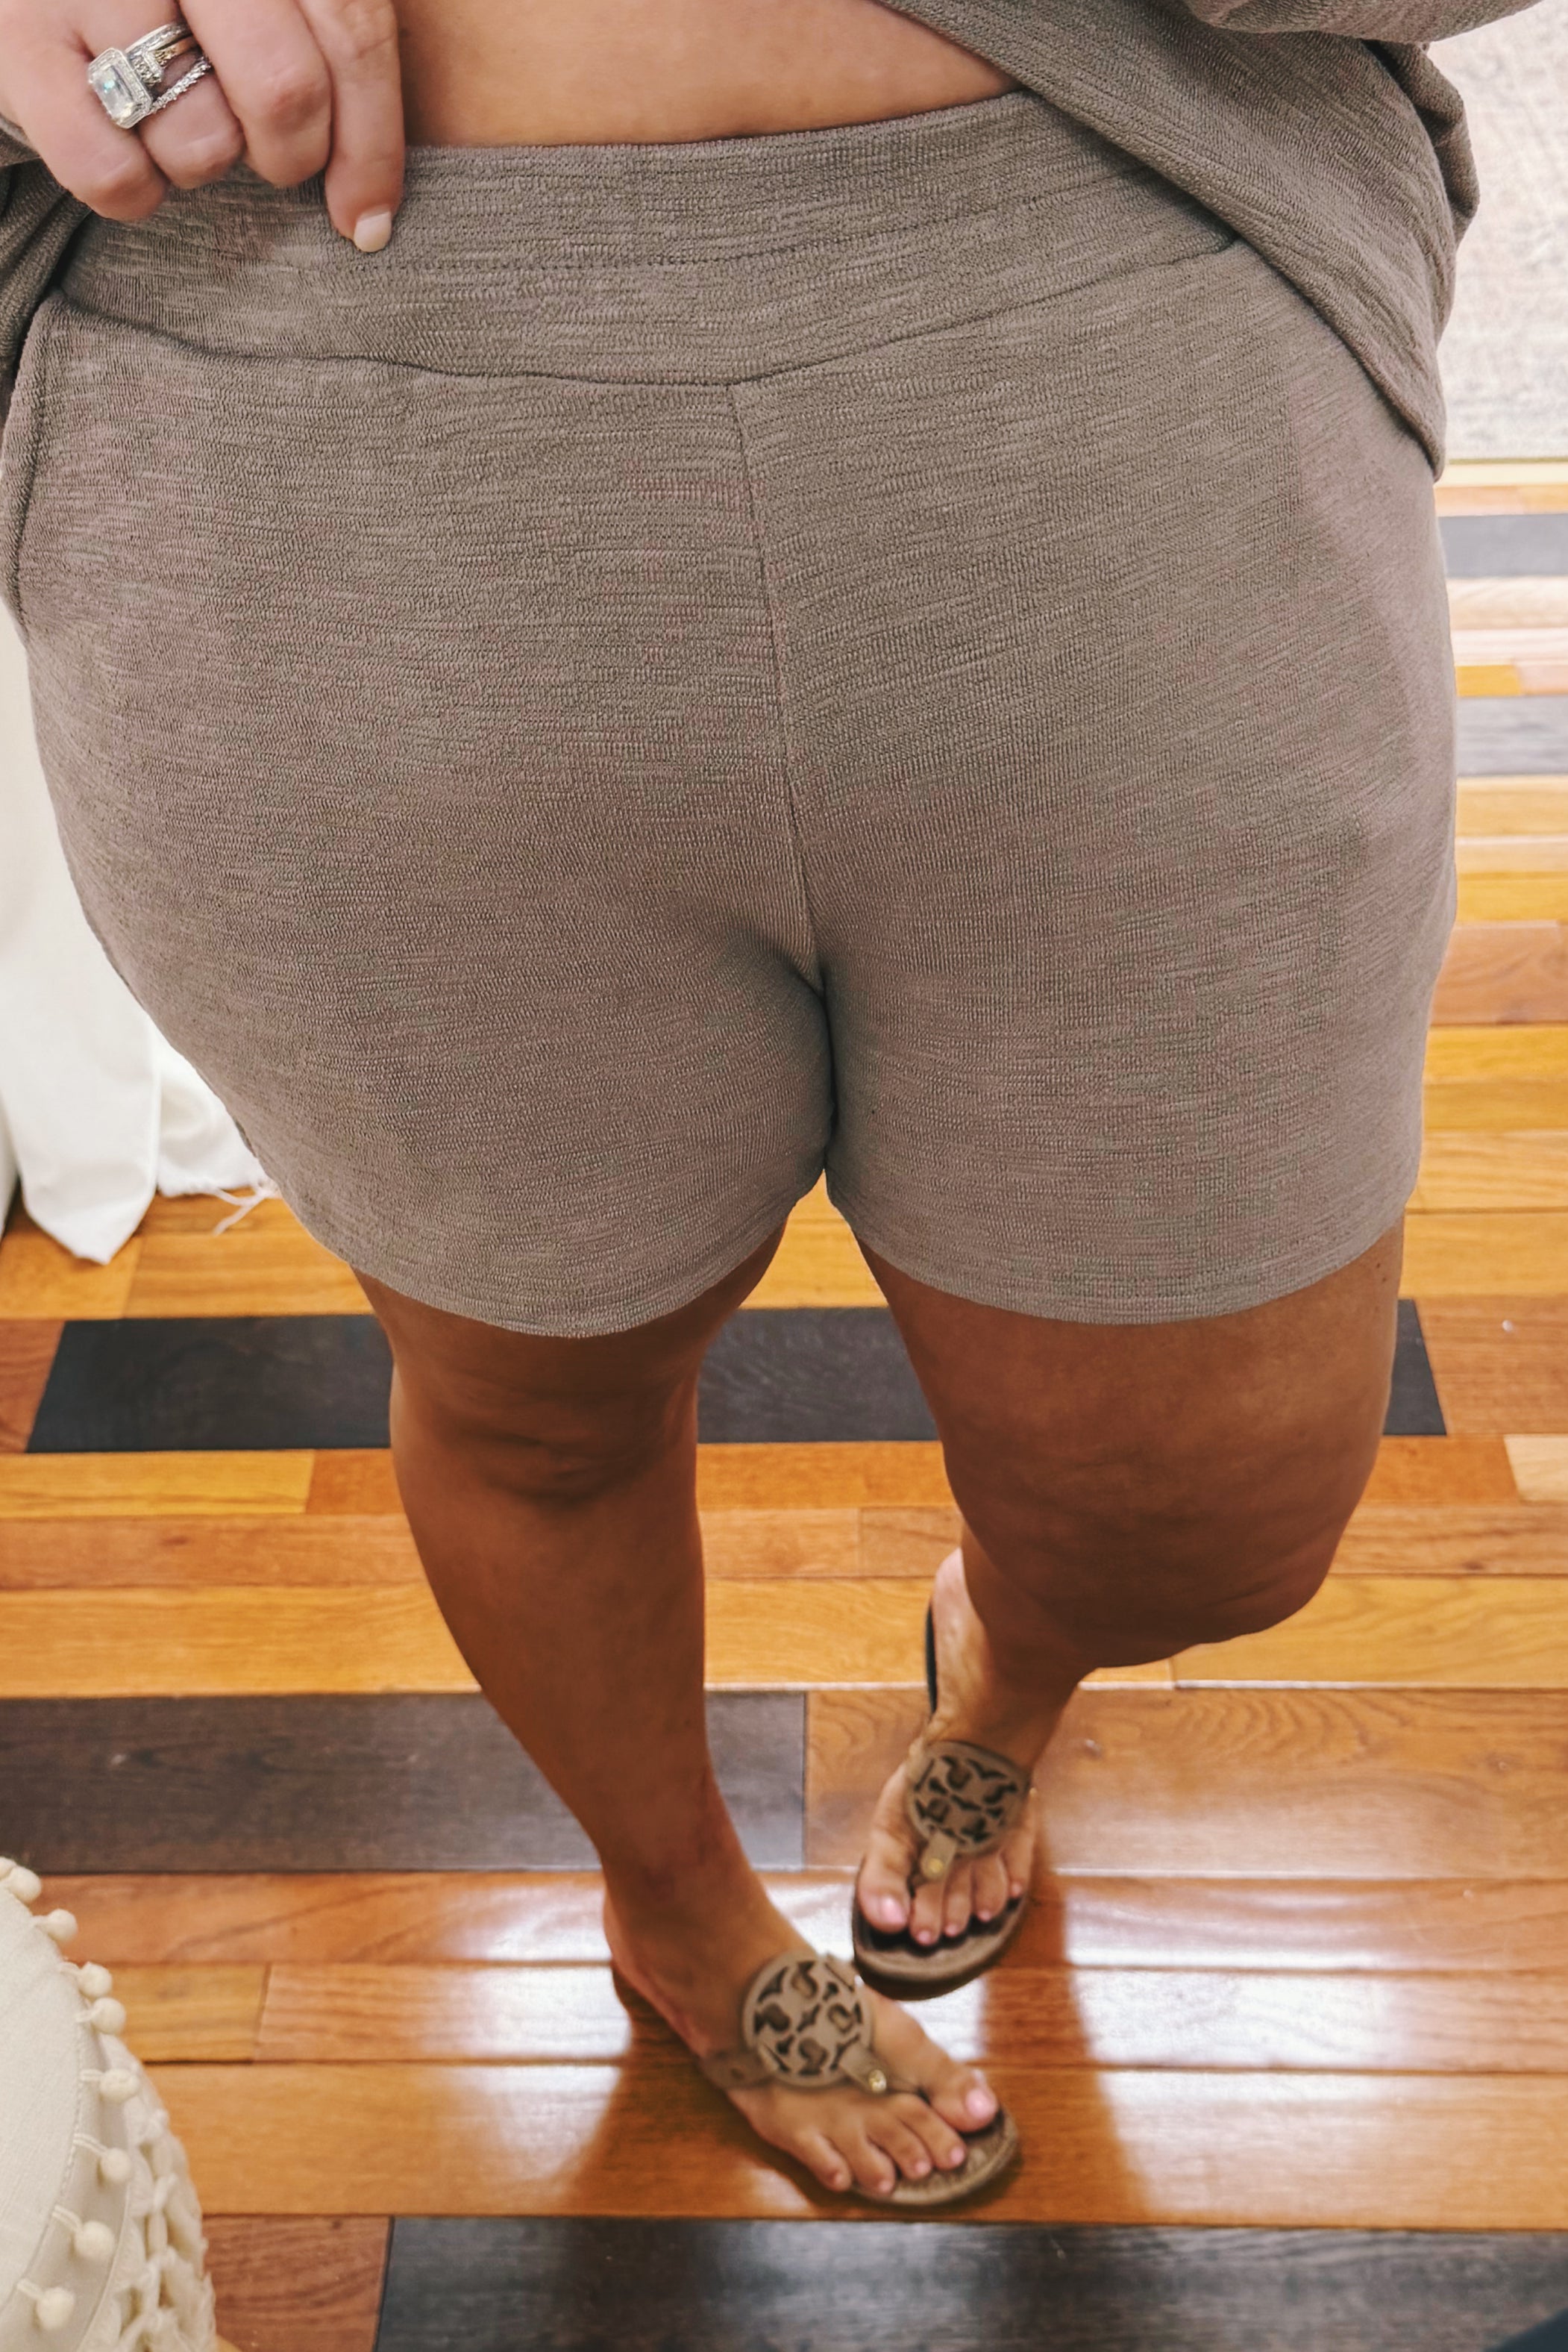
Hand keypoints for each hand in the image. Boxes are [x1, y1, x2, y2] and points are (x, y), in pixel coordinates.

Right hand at [0, 0, 404, 247]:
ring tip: (178, 118)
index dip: (373, 143)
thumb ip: (329, 51)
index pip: (351, 30)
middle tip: (275, 159)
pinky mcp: (21, 39)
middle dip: (292, 154)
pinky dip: (135, 192)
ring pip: (200, 138)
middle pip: (285, 86)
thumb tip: (369, 215)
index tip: (366, 217)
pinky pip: (111, 172)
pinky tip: (132, 151)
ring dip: (202, 162)